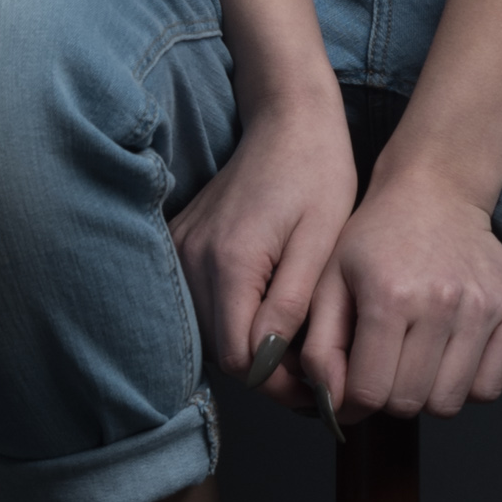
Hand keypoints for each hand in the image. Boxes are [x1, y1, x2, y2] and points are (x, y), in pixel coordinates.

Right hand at [169, 82, 357, 409]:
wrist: (288, 119)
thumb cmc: (316, 174)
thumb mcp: (320, 241)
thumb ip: (291, 305)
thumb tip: (269, 364)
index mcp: (231, 260)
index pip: (242, 361)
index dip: (281, 382)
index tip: (320, 383)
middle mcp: (193, 259)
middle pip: (223, 354)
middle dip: (268, 370)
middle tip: (315, 364)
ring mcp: (181, 250)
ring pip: (210, 335)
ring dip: (250, 347)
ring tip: (297, 338)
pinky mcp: (181, 244)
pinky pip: (202, 306)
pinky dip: (233, 320)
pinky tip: (269, 310)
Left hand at [300, 160, 501, 421]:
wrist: (436, 190)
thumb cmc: (378, 236)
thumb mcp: (330, 280)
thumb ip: (321, 347)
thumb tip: (333, 405)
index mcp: (388, 295)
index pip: (370, 392)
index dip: (352, 403)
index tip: (351, 390)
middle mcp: (440, 302)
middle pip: (409, 403)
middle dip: (388, 396)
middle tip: (385, 367)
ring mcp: (482, 307)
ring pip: (449, 403)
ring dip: (427, 394)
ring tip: (417, 359)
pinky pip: (489, 388)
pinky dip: (467, 386)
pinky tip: (449, 356)